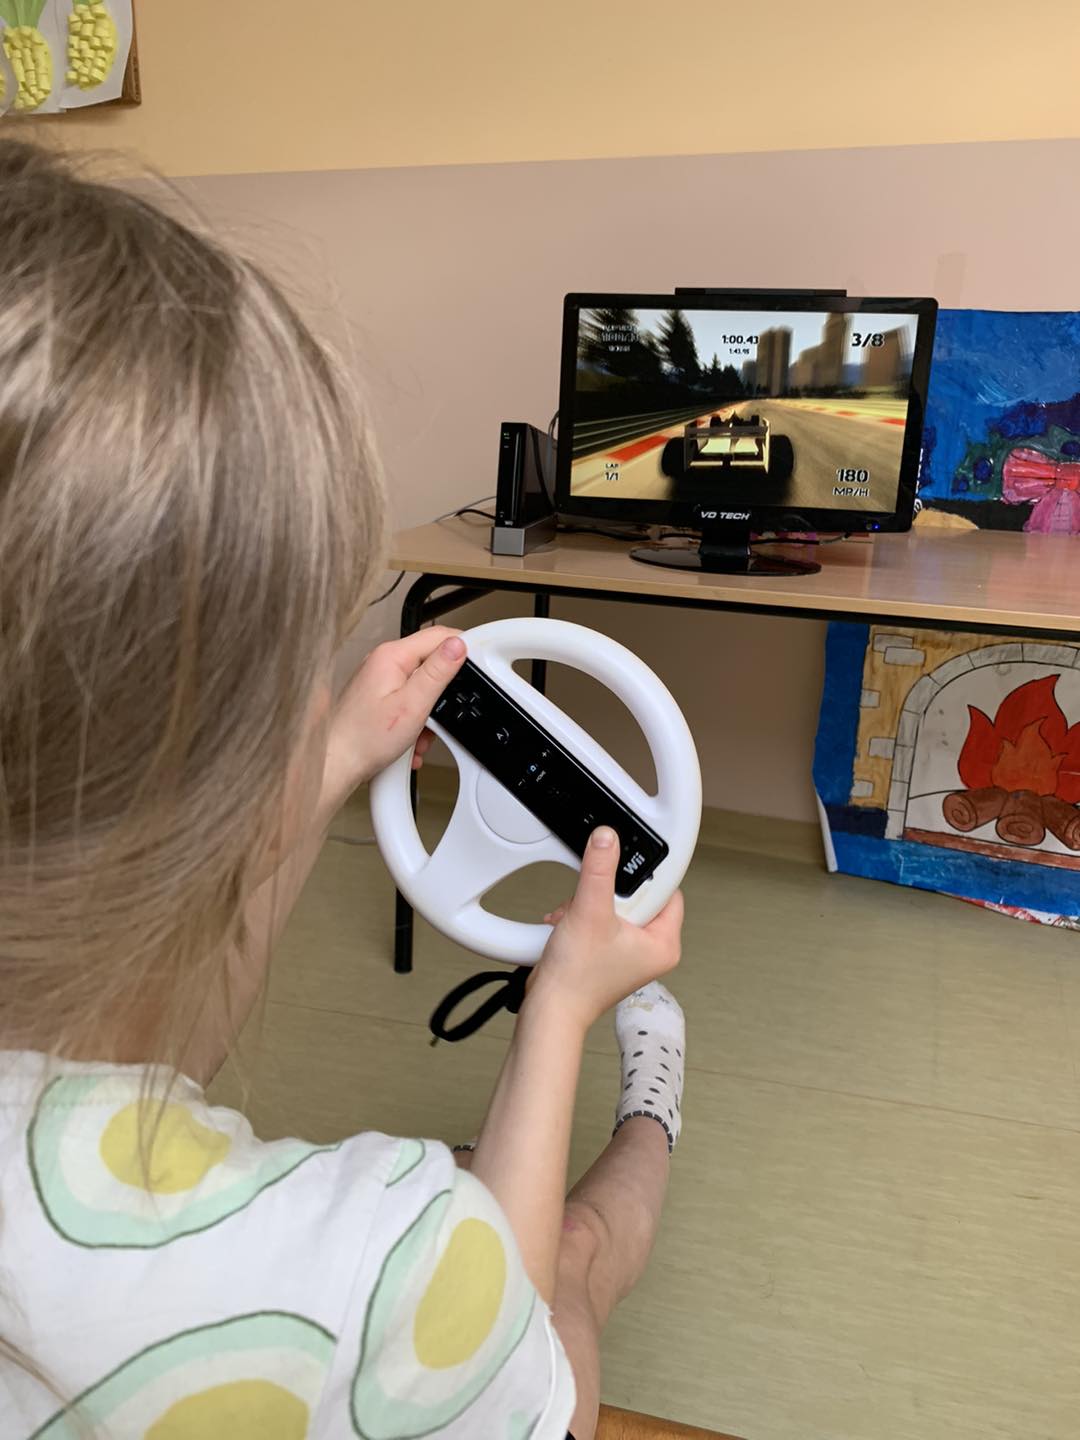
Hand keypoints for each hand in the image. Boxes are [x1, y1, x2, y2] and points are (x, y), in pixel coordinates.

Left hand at [323, 628, 466, 803]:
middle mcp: (382, 662)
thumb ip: (437, 672)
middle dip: (442, 693)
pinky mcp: (376, 698)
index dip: (463, 648)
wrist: (334, 765)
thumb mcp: (413, 705)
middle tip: (441, 716)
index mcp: (391, 656)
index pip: (439, 635)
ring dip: (428, 714)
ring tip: (420, 737)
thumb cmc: (364, 740)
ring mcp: (378, 680)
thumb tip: (458, 645)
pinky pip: (407, 702)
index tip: (478, 665)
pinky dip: (415, 723)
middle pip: (431, 664)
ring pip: (421, 688)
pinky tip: (409, 742)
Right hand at [528, 827, 682, 1032]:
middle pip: (637, 894)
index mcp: (665, 944)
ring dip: (591, 902)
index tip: (623, 866)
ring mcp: (630, 950)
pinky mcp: (610, 950)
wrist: (551, 1007)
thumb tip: (607, 838)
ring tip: (579, 917)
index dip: (642, 876)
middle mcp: (652, 948)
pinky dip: (584, 914)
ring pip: (616, 903)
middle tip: (594, 902)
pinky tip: (571, 923)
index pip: (668, 889)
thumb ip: (599, 869)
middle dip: (608, 891)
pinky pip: (602, 915)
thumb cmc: (578, 979)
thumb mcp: (590, 911)